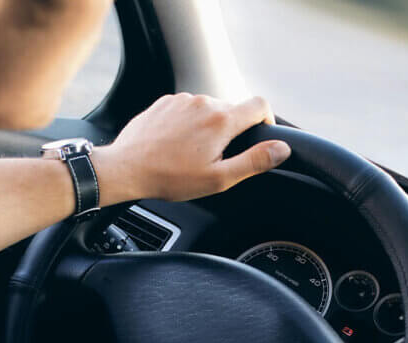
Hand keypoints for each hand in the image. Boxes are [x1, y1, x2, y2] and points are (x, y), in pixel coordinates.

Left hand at [95, 93, 291, 203]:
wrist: (126, 168)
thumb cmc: (170, 177)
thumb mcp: (218, 178)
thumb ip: (254, 161)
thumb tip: (281, 149)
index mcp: (222, 120)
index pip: (260, 105)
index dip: (266, 120)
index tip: (260, 136)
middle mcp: (204, 102)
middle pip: (233, 109)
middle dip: (231, 132)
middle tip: (216, 158)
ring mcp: (182, 99)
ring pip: (209, 109)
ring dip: (208, 128)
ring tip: (192, 154)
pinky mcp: (165, 102)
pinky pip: (187, 109)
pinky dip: (189, 124)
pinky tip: (176, 145)